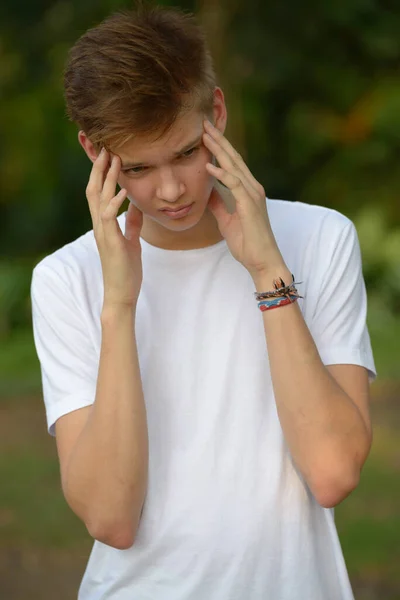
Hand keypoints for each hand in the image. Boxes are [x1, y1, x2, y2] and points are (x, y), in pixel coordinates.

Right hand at [86, 148, 143, 308]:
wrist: (121, 293)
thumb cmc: (126, 268)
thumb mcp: (131, 240)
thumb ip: (132, 222)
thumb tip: (136, 205)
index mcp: (104, 224)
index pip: (99, 193)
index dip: (102, 173)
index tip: (108, 154)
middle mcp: (99, 225)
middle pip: (94, 190)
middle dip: (99, 168)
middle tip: (106, 147)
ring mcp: (102, 233)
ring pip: (98, 199)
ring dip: (106, 178)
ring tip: (114, 159)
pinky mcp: (110, 242)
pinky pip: (109, 217)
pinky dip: (115, 202)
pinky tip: (124, 190)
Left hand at [203, 120, 286, 278]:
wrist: (261, 261)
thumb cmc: (247, 243)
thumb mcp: (226, 220)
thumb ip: (219, 204)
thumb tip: (209, 192)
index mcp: (247, 190)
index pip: (232, 163)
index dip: (219, 147)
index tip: (204, 134)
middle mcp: (252, 188)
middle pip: (234, 158)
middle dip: (218, 140)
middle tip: (203, 123)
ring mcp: (252, 195)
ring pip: (234, 166)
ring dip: (219, 149)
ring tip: (204, 135)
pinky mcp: (250, 205)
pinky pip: (234, 184)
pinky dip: (221, 174)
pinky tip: (209, 165)